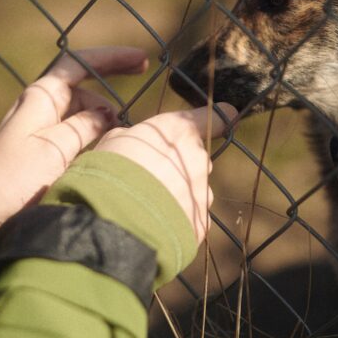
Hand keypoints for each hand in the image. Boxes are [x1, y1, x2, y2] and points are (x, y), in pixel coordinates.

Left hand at [0, 47, 147, 230]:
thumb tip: (107, 113)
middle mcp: (40, 106)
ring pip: (81, 112)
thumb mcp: (56, 148)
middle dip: (111, 84)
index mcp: (41, 96)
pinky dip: (93, 133)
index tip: (141, 59)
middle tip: (144, 77)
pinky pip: (75, 132)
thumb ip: (85, 126)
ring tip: (127, 131)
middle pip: (83, 86)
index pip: (79, 63)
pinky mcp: (41, 150)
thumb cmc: (14, 178)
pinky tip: (109, 146)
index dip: (111, 58)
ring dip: (103, 116)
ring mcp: (40, 127)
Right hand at [93, 104, 234, 243]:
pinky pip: (190, 217)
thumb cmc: (109, 172)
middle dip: (179, 165)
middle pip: (195, 158)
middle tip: (150, 177)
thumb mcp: (113, 141)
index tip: (228, 114)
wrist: (116, 222)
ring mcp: (202, 193)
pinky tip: (154, 224)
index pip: (213, 116)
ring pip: (193, 189)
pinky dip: (176, 219)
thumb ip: (135, 137)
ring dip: (177, 194)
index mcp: (179, 132)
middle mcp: (198, 160)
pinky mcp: (200, 223)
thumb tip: (136, 143)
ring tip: (147, 205)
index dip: (220, 116)